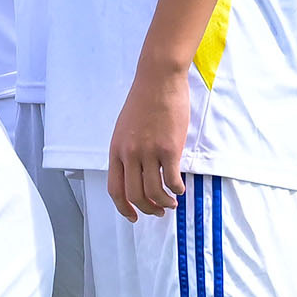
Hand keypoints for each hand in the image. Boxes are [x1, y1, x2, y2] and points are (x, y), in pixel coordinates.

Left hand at [107, 62, 189, 221]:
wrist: (158, 80)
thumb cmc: (144, 101)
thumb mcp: (124, 128)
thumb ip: (127, 150)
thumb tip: (135, 172)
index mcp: (116, 150)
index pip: (114, 189)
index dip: (123, 207)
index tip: (133, 216)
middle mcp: (129, 154)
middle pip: (134, 195)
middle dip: (147, 209)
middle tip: (158, 212)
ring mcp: (148, 152)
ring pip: (153, 192)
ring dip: (164, 203)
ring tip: (172, 203)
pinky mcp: (169, 149)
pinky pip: (172, 180)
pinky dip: (177, 190)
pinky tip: (181, 189)